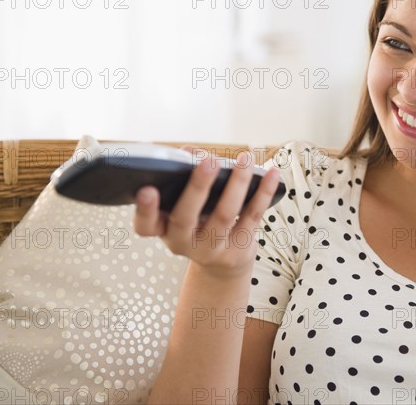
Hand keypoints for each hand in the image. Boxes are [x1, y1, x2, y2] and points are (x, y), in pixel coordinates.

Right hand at [133, 146, 280, 277]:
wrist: (220, 263)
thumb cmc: (197, 222)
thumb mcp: (182, 207)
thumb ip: (182, 180)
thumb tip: (192, 153)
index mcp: (162, 229)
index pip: (145, 225)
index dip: (144, 209)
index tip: (147, 189)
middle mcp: (183, 243)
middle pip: (186, 217)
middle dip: (198, 187)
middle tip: (208, 161)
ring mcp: (211, 249)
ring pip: (224, 214)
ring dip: (236, 183)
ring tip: (244, 159)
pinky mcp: (238, 249)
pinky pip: (252, 216)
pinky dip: (263, 193)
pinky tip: (271, 174)